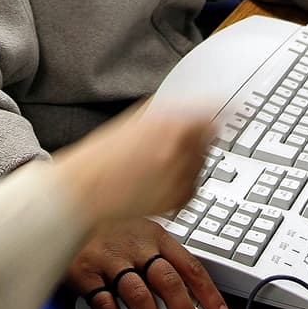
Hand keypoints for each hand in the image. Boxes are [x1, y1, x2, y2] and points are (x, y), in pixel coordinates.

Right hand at [50, 102, 211, 236]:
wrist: (82, 192)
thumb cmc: (100, 158)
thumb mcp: (133, 123)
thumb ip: (165, 115)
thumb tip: (190, 108)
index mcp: (167, 122)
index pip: (210, 113)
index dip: (217, 112)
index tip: (225, 111)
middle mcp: (178, 148)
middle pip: (209, 139)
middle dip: (198, 140)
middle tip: (175, 145)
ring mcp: (179, 175)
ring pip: (200, 165)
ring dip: (189, 163)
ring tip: (157, 167)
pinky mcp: (176, 200)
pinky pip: (191, 189)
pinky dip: (181, 185)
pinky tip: (156, 184)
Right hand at [65, 220, 229, 308]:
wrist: (61, 206)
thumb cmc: (104, 224)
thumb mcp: (137, 227)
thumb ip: (159, 251)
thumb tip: (186, 285)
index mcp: (154, 234)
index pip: (189, 266)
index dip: (208, 293)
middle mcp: (135, 245)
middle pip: (168, 282)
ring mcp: (109, 258)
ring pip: (138, 296)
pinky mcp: (84, 272)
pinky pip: (104, 304)